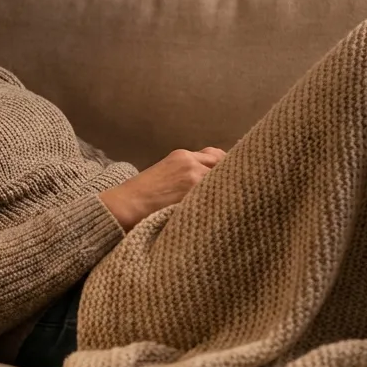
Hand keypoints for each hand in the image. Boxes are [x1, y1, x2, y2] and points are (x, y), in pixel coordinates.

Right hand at [99, 147, 225, 230]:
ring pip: (225, 178)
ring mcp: (194, 175)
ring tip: (237, 203)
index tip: (234, 177)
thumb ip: (186, 174)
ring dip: (231, 189)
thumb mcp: (163, 176)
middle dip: (233, 176)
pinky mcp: (194, 191)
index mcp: (181, 155)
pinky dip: (225, 200)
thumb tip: (209, 184)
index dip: (227, 166)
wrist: (124, 206)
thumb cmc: (140, 197)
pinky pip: (219, 193)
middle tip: (241, 191)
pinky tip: (228, 211)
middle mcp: (191, 161)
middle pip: (225, 164)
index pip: (215, 155)